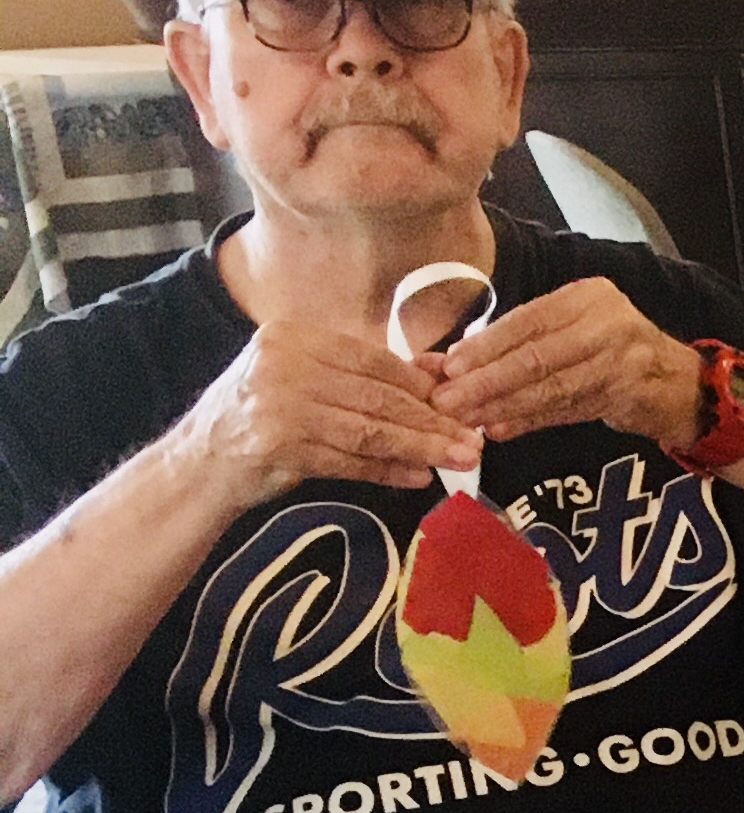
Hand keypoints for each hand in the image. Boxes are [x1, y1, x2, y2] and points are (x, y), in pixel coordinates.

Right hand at [160, 325, 483, 509]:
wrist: (201, 461)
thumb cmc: (263, 415)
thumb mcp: (306, 380)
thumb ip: (362, 376)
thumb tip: (438, 374)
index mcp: (294, 337)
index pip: (375, 360)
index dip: (423, 384)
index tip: (460, 403)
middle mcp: (284, 364)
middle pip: (377, 396)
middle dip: (431, 420)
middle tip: (472, 439)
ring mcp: (279, 405)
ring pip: (369, 430)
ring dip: (420, 447)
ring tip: (458, 459)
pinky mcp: (280, 447)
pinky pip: (349, 460)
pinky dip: (387, 470)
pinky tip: (418, 476)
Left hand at [428, 280, 706, 448]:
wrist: (677, 382)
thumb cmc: (610, 349)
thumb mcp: (573, 327)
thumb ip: (523, 340)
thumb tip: (452, 362)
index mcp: (589, 296)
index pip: (529, 320)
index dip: (487, 346)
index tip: (450, 367)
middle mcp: (610, 323)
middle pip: (538, 356)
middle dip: (488, 381)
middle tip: (448, 400)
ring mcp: (623, 360)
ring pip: (551, 387)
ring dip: (504, 406)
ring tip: (468, 419)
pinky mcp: (628, 396)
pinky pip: (567, 410)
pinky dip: (531, 421)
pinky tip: (501, 430)